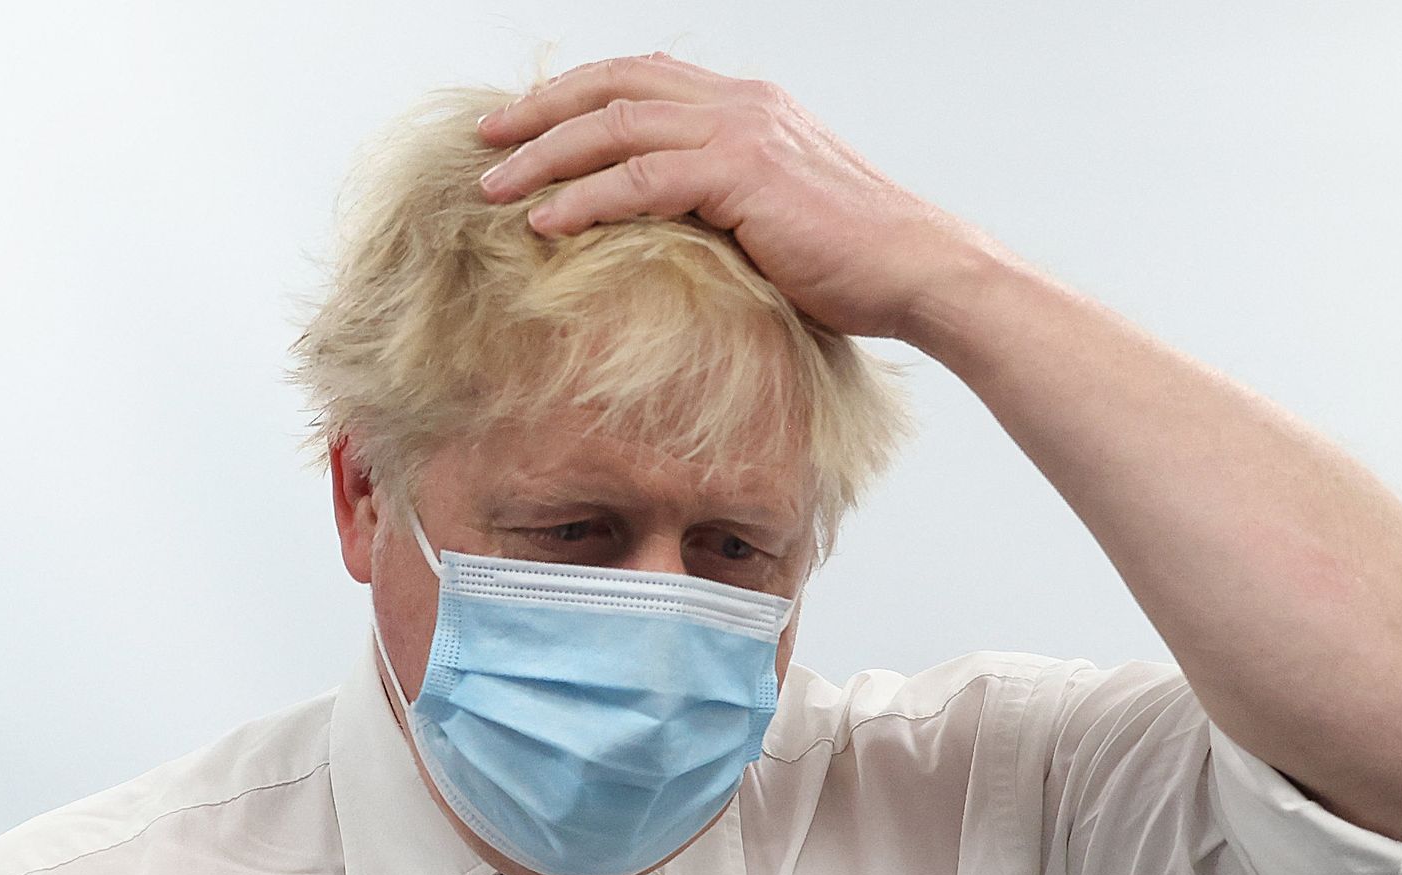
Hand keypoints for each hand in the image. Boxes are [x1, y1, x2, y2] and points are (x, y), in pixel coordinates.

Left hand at [475, 52, 998, 342]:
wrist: (915, 270)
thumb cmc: (853, 260)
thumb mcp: (775, 214)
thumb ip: (719, 202)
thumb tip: (662, 230)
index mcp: (748, 105)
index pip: (642, 78)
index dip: (575, 94)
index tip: (523, 122)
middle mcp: (741, 103)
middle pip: (615, 85)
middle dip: (540, 109)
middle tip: (485, 139)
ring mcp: (742, 132)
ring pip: (617, 126)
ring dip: (546, 156)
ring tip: (495, 188)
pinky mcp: (743, 175)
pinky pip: (641, 180)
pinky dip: (586, 199)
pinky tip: (546, 223)